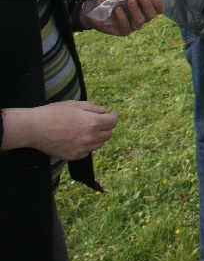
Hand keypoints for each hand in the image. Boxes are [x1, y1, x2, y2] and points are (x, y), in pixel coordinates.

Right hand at [2, 101, 118, 159]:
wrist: (34, 128)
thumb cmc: (54, 113)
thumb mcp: (75, 104)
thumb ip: (93, 108)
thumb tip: (104, 111)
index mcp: (93, 122)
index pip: (113, 122)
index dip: (113, 116)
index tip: (110, 114)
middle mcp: (90, 137)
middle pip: (108, 135)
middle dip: (106, 127)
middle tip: (98, 122)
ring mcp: (82, 149)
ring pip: (99, 145)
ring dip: (97, 138)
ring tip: (85, 131)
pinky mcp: (73, 156)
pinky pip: (87, 153)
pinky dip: (86, 147)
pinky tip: (77, 140)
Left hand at [82, 0, 164, 35]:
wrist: (96, 9)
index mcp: (146, 6)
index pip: (159, 8)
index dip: (159, 3)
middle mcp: (142, 16)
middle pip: (152, 15)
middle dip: (147, 5)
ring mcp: (133, 24)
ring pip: (141, 21)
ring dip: (136, 10)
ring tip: (129, 1)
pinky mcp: (123, 30)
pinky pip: (126, 26)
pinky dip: (123, 18)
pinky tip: (118, 10)